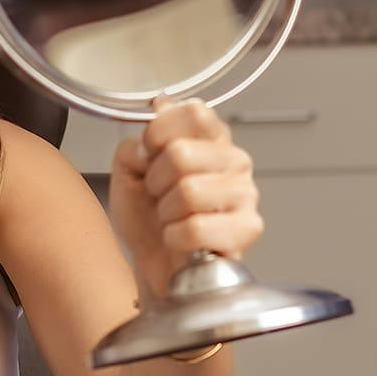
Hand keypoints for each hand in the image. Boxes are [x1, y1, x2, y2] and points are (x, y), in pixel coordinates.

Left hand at [110, 97, 263, 294]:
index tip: (147, 154)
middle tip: (158, 196)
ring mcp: (246, 193)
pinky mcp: (248, 228)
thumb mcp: (128, 170)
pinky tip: (181, 238)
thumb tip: (150, 137)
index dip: (159, 134)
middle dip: (155, 181)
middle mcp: (234, 159)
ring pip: (189, 191)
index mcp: (209, 137)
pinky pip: (197, 227)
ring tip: (170, 218)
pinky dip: (175, 236)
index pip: (194, 112)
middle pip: (182, 153)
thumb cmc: (146, 216)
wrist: (151, 263)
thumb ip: (135, 144)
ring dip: (166, 212)